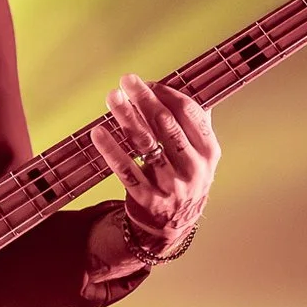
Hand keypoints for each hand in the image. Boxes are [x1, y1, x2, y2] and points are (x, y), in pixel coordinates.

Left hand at [90, 74, 217, 259]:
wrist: (173, 226)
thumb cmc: (183, 177)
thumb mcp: (198, 155)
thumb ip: (193, 123)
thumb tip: (176, 84)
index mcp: (208, 152)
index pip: (189, 113)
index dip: (167, 94)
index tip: (148, 82)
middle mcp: (193, 168)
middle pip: (166, 125)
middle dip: (145, 99)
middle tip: (127, 80)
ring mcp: (171, 185)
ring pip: (145, 144)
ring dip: (126, 117)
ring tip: (112, 97)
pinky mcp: (147, 199)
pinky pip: (126, 170)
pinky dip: (111, 150)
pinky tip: (98, 132)